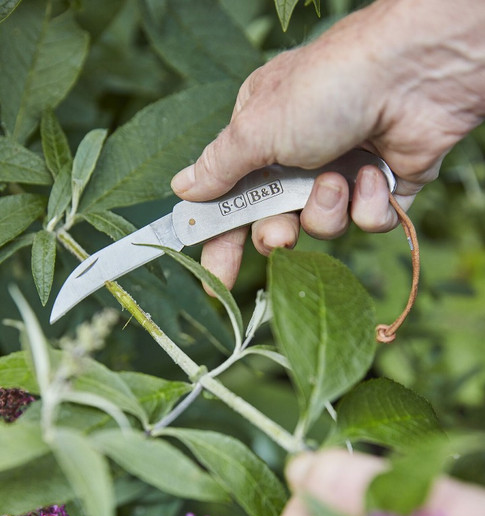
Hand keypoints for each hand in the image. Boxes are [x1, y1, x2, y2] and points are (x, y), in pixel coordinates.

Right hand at [171, 0, 484, 290]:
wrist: (411, 77)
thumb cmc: (325, 91)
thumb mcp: (257, 128)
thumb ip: (219, 168)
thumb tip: (182, 188)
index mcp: (263, 138)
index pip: (232, 200)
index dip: (221, 241)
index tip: (216, 282)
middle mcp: (301, 158)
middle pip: (276, 222)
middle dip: (277, 235)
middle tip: (280, 240)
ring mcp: (344, 174)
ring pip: (322, 226)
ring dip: (327, 210)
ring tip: (338, 178)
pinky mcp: (384, 190)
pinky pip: (367, 222)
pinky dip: (370, 204)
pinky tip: (376, 173)